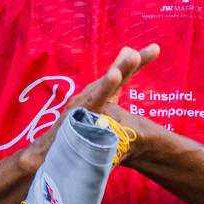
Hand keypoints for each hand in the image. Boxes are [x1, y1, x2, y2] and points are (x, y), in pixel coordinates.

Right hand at [19, 44, 158, 171]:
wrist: (47, 155)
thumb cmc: (73, 135)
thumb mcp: (96, 120)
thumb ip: (109, 105)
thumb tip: (122, 91)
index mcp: (96, 96)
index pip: (119, 76)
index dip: (137, 63)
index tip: (156, 49)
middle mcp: (88, 96)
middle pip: (114, 76)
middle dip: (132, 62)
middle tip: (153, 49)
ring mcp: (80, 105)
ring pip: (103, 86)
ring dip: (119, 70)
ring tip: (134, 57)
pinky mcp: (75, 115)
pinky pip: (93, 102)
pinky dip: (103, 88)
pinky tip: (114, 77)